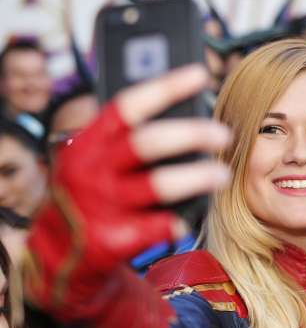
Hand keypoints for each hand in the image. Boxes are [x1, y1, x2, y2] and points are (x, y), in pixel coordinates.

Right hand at [26, 65, 229, 316]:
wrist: (60, 253)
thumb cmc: (94, 193)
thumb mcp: (98, 159)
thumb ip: (130, 139)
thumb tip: (189, 116)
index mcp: (91, 141)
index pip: (129, 106)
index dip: (165, 87)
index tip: (199, 75)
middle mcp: (93, 169)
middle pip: (148, 142)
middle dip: (191, 134)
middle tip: (223, 134)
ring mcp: (102, 205)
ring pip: (159, 185)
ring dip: (197, 177)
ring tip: (222, 175)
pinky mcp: (112, 240)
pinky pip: (156, 227)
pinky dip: (177, 222)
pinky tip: (188, 220)